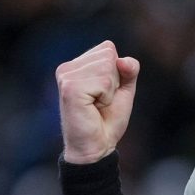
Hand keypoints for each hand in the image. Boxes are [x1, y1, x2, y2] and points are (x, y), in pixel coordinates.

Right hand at [56, 40, 139, 163]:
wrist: (98, 145)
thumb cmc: (108, 118)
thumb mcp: (124, 88)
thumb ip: (129, 68)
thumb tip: (122, 60)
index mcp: (77, 64)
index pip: (108, 48)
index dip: (117, 72)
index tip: (105, 92)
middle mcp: (68, 68)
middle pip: (109, 55)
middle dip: (113, 80)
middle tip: (101, 100)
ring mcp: (66, 77)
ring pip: (107, 67)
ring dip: (110, 90)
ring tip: (96, 104)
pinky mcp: (70, 89)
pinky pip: (104, 81)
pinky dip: (106, 97)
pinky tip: (93, 107)